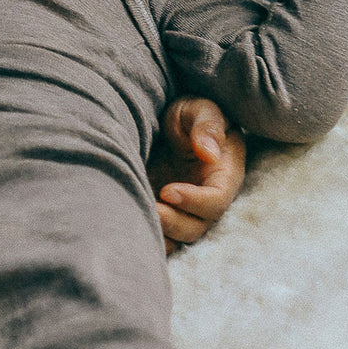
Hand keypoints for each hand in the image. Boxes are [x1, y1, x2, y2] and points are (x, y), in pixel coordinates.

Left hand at [148, 97, 246, 254]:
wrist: (156, 124)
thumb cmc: (184, 115)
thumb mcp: (197, 108)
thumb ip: (206, 124)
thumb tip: (209, 153)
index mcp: (222, 176)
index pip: (216, 201)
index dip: (194, 201)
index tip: (167, 190)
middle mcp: (204, 200)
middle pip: (196, 227)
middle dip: (173, 224)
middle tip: (150, 209)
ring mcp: (181, 212)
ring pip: (175, 240)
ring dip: (158, 237)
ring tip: (134, 219)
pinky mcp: (160, 217)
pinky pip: (156, 240)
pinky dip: (143, 240)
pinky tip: (125, 227)